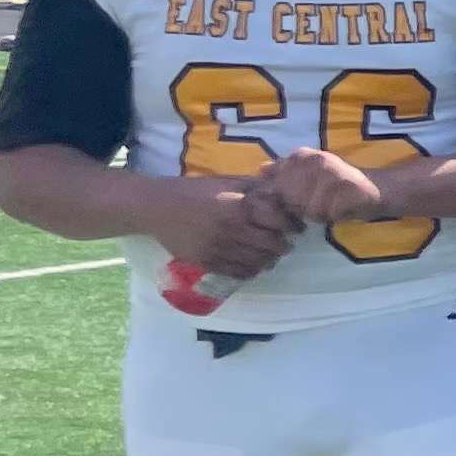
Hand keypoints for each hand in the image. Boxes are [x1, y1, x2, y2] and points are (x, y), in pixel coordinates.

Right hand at [153, 174, 303, 279]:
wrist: (156, 207)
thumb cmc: (196, 191)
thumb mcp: (228, 182)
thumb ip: (256, 188)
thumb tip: (285, 192)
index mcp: (238, 206)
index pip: (278, 220)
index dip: (292, 225)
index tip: (298, 228)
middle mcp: (230, 229)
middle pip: (272, 245)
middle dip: (283, 244)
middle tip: (286, 243)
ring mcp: (218, 249)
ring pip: (258, 262)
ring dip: (270, 260)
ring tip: (272, 255)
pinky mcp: (206, 262)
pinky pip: (238, 273)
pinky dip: (251, 271)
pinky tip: (254, 264)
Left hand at [260, 147, 391, 224]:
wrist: (377, 189)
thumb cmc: (339, 184)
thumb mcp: (309, 171)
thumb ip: (285, 170)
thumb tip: (260, 169)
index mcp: (303, 155)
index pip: (273, 181)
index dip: (281, 195)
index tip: (294, 200)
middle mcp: (314, 161)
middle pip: (286, 195)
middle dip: (296, 206)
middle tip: (311, 206)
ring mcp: (330, 175)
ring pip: (303, 206)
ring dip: (312, 213)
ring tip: (325, 207)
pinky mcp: (344, 191)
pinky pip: (322, 213)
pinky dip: (326, 216)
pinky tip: (335, 211)